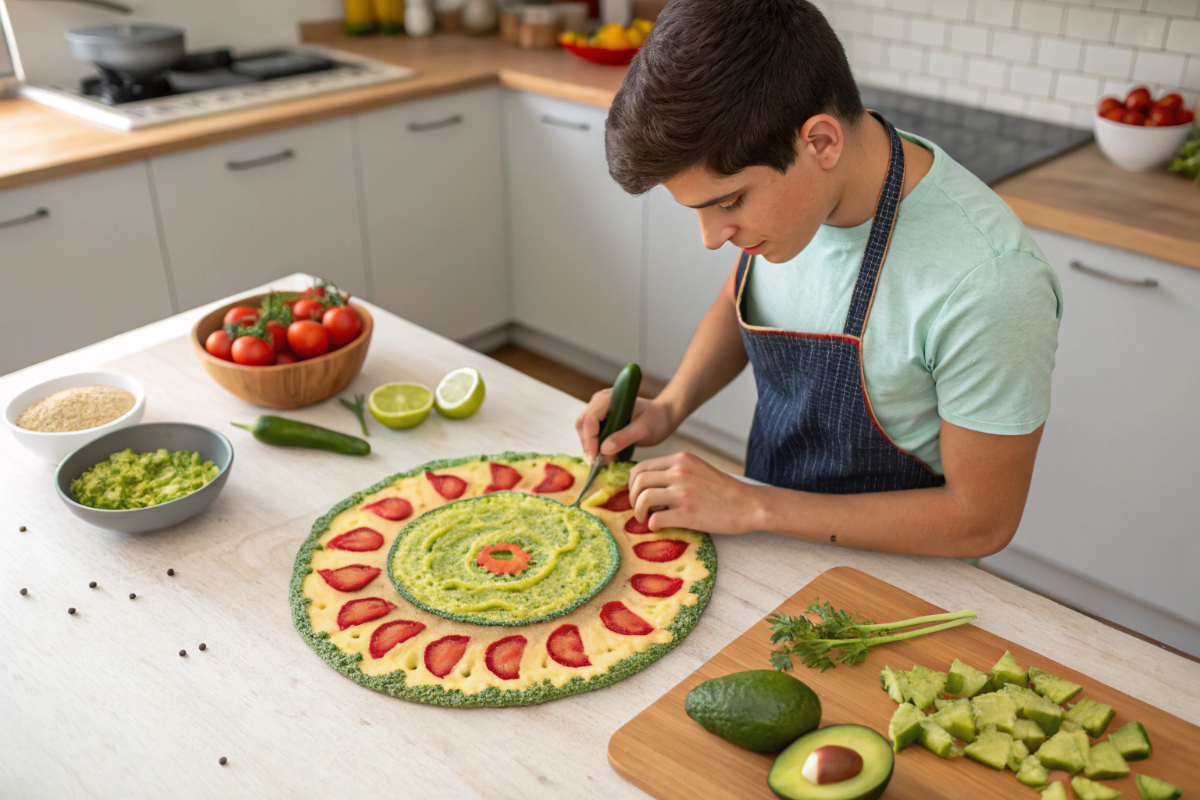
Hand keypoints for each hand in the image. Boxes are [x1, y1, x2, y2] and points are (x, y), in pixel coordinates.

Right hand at [575, 392, 677, 463]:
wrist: (663, 416)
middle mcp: (600, 402)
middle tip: (596, 463)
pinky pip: (591, 433)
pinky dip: (595, 446)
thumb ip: (625, 437)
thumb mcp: (644, 429)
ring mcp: (599, 410)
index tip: (595, 459)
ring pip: (584, 430)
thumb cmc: (657, 419)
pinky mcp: (601, 419)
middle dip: (588, 445)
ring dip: (590, 447)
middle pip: (583, 424)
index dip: (590, 441)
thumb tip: (604, 449)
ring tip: (604, 461)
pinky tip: (606, 456)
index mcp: (609, 399)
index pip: (590, 420)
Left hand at [628, 452, 760, 534]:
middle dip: (632, 498)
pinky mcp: (688, 514)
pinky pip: (656, 520)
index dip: (632, 483)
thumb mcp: (698, 469)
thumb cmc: (723, 490)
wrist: (749, 504)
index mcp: (681, 459)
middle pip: (638, 481)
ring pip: (643, 499)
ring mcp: (683, 493)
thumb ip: (675, 471)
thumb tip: (647, 485)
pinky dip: (652, 525)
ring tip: (645, 519)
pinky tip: (659, 527)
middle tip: (639, 509)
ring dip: (639, 512)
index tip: (636, 494)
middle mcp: (680, 472)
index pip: (641, 467)